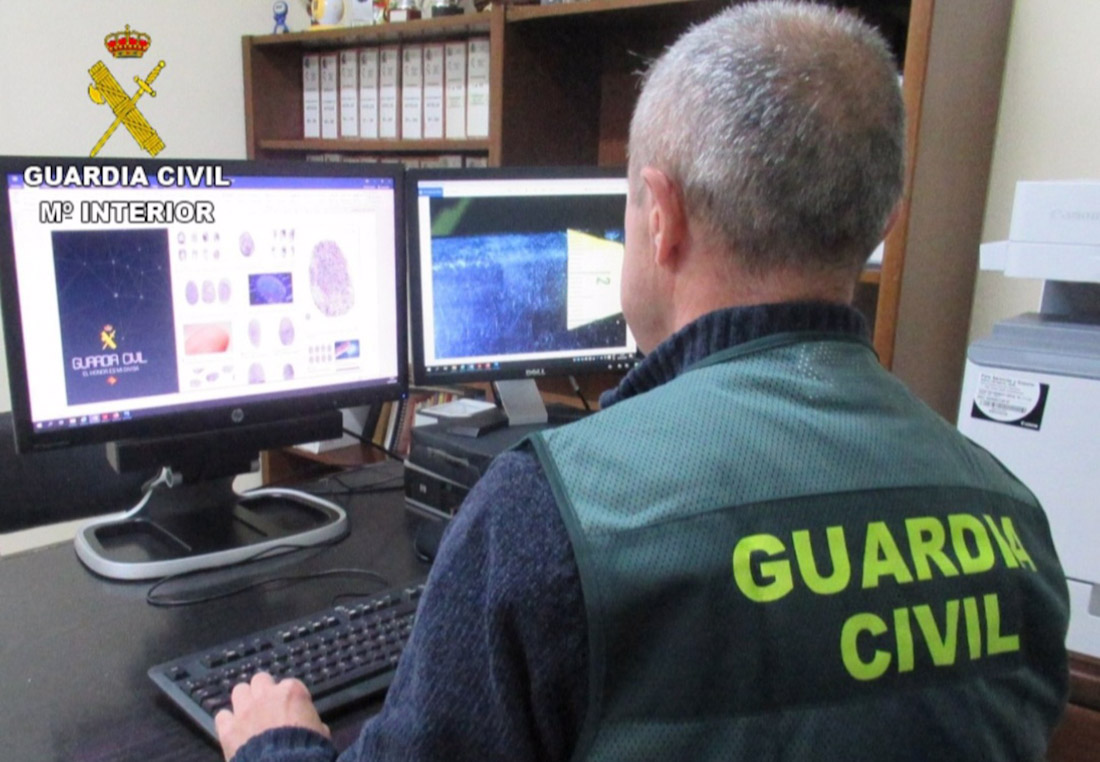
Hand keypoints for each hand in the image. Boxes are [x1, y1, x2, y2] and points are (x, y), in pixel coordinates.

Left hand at [214, 673, 329, 760]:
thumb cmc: (307, 750)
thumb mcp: (321, 733)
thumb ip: (313, 723)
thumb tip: (314, 726)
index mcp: (292, 692)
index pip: (290, 685)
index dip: (291, 699)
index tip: (293, 710)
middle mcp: (266, 695)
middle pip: (261, 680)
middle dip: (264, 691)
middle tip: (268, 707)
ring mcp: (245, 710)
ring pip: (239, 690)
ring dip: (244, 701)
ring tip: (249, 715)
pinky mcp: (229, 729)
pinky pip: (222, 716)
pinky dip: (227, 722)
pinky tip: (233, 730)